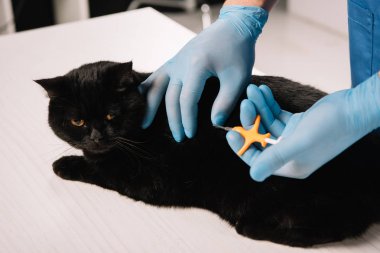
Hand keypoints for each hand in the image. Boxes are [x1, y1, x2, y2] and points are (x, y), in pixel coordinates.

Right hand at [139, 6, 267, 141]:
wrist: (232, 28)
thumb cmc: (238, 52)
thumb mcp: (239, 77)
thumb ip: (226, 101)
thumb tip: (214, 123)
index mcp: (197, 66)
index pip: (187, 100)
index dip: (188, 119)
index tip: (191, 135)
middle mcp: (180, 63)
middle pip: (171, 97)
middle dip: (174, 120)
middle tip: (179, 138)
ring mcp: (175, 61)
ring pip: (156, 86)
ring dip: (149, 106)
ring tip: (144, 124)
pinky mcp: (174, 60)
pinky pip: (156, 76)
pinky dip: (146, 89)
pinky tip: (140, 100)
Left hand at [227, 73, 379, 180]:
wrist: (356, 107)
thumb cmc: (331, 127)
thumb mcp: (300, 143)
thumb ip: (275, 158)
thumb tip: (252, 176)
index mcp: (290, 166)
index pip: (257, 160)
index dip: (242, 147)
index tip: (231, 131)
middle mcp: (290, 154)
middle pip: (260, 139)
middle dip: (251, 120)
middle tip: (245, 101)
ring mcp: (294, 138)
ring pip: (267, 123)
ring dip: (259, 107)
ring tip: (252, 89)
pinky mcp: (298, 124)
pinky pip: (277, 115)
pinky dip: (269, 104)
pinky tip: (262, 90)